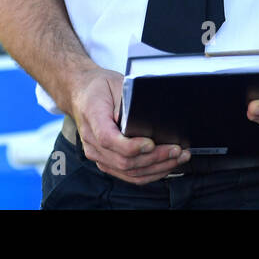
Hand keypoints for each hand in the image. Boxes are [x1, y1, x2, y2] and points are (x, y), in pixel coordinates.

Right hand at [66, 66, 191, 184]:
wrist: (81, 93)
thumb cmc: (98, 87)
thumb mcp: (114, 83)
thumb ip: (128, 101)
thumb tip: (145, 117)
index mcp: (93, 119)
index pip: (109, 140)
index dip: (132, 146)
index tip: (151, 143)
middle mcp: (92, 142)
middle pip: (123, 161)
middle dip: (154, 158)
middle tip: (177, 151)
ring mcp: (97, 154)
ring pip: (128, 172)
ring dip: (156, 169)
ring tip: (177, 159)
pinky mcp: (105, 161)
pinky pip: (127, 174)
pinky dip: (148, 174)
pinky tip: (164, 167)